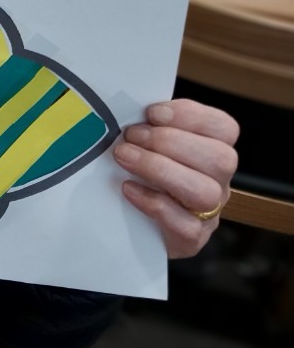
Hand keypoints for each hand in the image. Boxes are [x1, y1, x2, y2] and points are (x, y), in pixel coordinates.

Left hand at [114, 100, 238, 258]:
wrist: (134, 227)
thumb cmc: (142, 175)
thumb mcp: (149, 146)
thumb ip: (149, 128)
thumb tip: (126, 108)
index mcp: (213, 151)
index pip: (224, 128)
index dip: (191, 116)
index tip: (152, 112)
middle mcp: (218, 182)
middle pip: (219, 159)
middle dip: (169, 141)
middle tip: (131, 136)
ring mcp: (209, 213)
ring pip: (205, 191)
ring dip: (159, 169)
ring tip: (124, 157)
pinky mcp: (191, 239)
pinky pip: (185, 225)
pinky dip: (154, 203)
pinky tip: (128, 189)